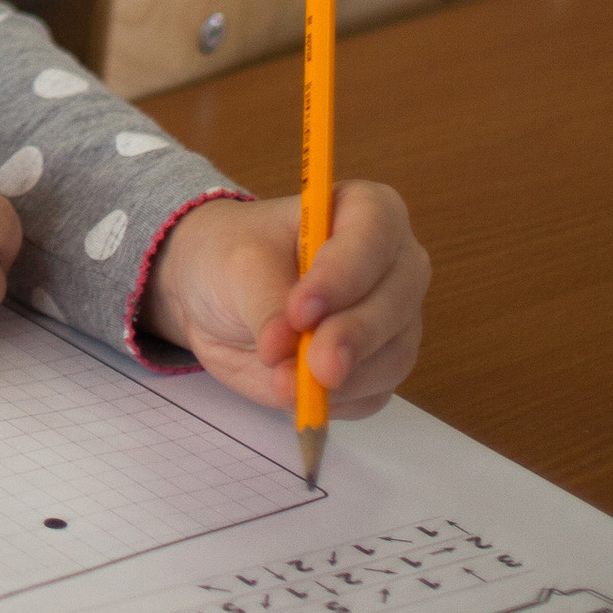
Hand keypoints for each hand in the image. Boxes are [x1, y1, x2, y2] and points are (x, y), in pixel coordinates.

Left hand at [142, 185, 428, 417]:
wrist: (217, 297)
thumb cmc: (235, 257)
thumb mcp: (241, 267)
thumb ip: (269, 306)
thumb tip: (291, 354)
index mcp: (366, 211)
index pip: (375, 234)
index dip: (343, 274)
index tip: (301, 309)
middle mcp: (392, 265)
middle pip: (396, 303)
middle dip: (353, 337)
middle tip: (313, 364)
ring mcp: (391, 321)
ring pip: (392, 356)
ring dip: (343, 379)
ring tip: (286, 383)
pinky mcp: (376, 369)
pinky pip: (373, 393)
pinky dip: (338, 401)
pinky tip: (301, 394)